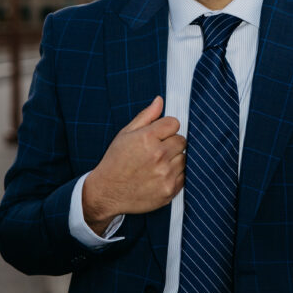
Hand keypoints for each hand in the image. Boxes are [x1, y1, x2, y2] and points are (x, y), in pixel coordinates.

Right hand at [82, 96, 185, 233]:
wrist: (107, 192)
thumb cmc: (115, 161)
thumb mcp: (125, 134)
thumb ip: (146, 116)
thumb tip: (160, 100)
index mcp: (147, 138)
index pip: (174, 123)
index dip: (166, 128)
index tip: (158, 135)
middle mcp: (158, 155)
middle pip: (182, 140)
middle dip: (171, 143)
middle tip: (156, 151)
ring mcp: (165, 174)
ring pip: (184, 158)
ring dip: (174, 159)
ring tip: (157, 165)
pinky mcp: (170, 190)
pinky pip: (184, 176)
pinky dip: (175, 175)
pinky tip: (160, 176)